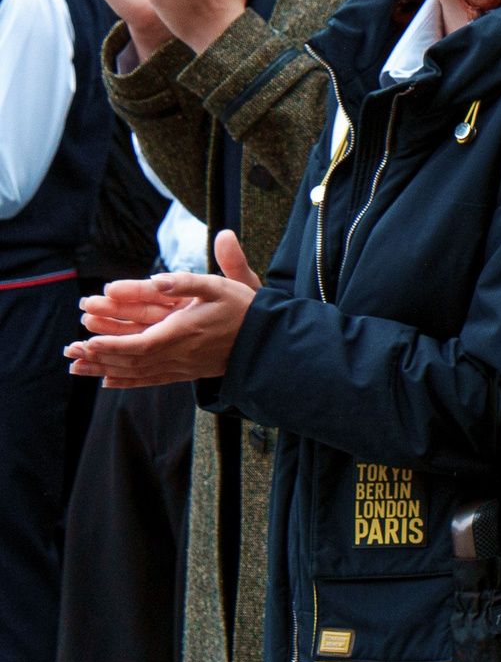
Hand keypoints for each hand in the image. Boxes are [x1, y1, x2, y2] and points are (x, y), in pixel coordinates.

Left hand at [66, 229, 258, 387]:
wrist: (269, 341)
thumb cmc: (246, 309)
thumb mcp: (221, 285)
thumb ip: (187, 281)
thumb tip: (157, 279)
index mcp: (185, 331)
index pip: (141, 343)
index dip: (113, 344)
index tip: (88, 341)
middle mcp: (181, 354)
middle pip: (132, 360)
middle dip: (99, 356)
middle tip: (70, 352)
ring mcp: (183, 367)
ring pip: (137, 372)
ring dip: (105, 368)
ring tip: (77, 366)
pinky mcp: (187, 373)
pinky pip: (152, 381)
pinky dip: (127, 382)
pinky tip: (107, 381)